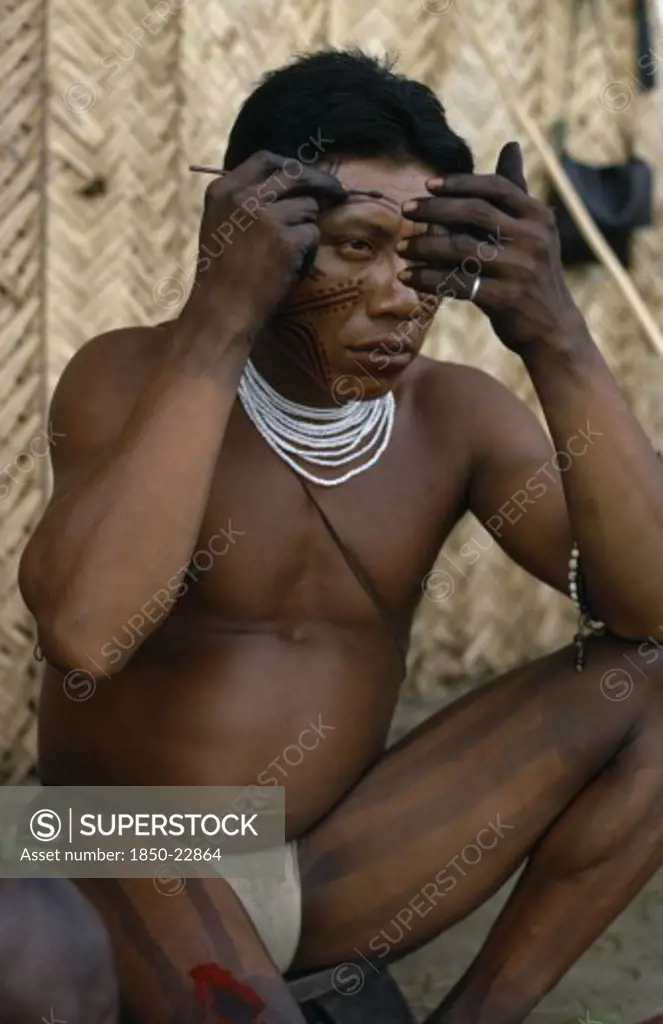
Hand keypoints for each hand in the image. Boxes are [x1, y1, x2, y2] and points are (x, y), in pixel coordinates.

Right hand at [179, 150, 346, 340]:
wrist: (221, 311)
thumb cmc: (223, 277)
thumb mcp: (222, 226)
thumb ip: (246, 201)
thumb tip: (291, 185)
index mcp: (223, 190)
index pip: (265, 159)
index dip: (291, 165)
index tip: (307, 176)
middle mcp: (242, 196)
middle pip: (295, 174)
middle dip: (321, 182)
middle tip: (338, 193)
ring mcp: (264, 215)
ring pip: (308, 207)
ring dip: (306, 230)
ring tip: (287, 257)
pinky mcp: (285, 238)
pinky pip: (312, 234)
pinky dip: (307, 253)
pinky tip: (289, 270)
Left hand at [398, 142, 583, 351]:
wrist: (551, 327)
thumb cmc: (532, 273)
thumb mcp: (533, 229)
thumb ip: (516, 190)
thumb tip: (511, 145)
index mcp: (538, 216)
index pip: (495, 188)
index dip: (459, 183)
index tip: (428, 184)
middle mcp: (532, 238)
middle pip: (474, 212)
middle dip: (435, 209)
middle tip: (405, 210)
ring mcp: (519, 268)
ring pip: (460, 248)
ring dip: (425, 247)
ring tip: (402, 249)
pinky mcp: (504, 298)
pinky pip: (457, 282)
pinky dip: (428, 279)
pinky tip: (408, 277)